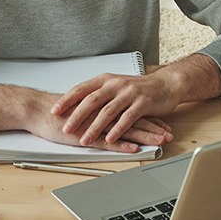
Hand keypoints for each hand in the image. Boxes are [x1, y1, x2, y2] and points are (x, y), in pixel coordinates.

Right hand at [0, 84, 171, 152]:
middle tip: (170, 134)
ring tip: (160, 141)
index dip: (149, 119)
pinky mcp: (85, 135)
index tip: (164, 125)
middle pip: (134, 119)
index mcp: (104, 106)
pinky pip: (107, 140)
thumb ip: (98, 113)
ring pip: (125, 130)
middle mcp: (103, 112)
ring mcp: (95, 124)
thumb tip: (111, 118)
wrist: (38, 110)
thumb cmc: (58, 112)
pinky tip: (135, 148)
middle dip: (154, 127)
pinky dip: (122, 144)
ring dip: (145, 136)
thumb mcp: (83, 109)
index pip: (132, 112)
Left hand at [54, 73, 181, 145]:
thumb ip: (98, 94)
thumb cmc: (139, 88)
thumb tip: (77, 103)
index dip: (67, 100)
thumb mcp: (115, 86)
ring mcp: (129, 93)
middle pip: (92, 101)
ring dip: (95, 127)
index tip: (54, 110)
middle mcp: (115, 84)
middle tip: (65, 128)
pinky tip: (111, 139)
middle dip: (77, 116)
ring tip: (85, 139)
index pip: (81, 89)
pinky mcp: (142, 103)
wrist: (166, 84)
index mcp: (105, 80)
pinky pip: (127, 118)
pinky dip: (118, 129)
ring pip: (108, 112)